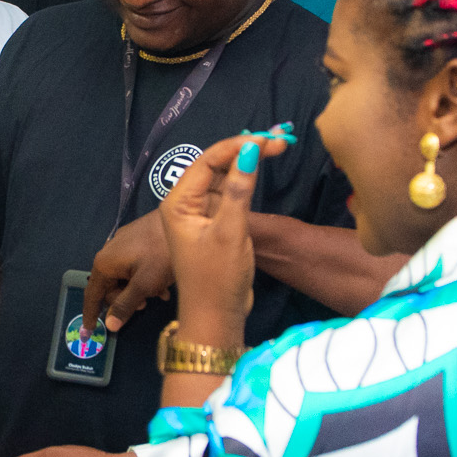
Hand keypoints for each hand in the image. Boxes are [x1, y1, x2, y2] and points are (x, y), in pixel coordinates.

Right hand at [83, 214, 173, 334]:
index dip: (91, 315)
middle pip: (110, 286)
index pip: (92, 294)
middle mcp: (109, 251)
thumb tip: (109, 325)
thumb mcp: (144, 285)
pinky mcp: (137, 238)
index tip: (89, 333)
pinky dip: (144, 277)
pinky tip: (162, 282)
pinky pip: (134, 265)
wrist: (184, 218)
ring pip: (125, 276)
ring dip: (139, 289)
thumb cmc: (161, 255)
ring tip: (160, 293)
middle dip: (126, 299)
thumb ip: (125, 305)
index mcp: (104, 263)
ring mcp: (122, 243)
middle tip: (146, 306)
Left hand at [160, 131, 289, 349]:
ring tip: (276, 148)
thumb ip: (239, 190)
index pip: (207, 161)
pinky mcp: (213, 223)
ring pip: (223, 176)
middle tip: (279, 142)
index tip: (268, 139)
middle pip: (215, 165)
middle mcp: (184, 204)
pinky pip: (228, 193)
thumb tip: (250, 149)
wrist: (217, 317)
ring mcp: (199, 213)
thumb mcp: (230, 232)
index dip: (237, 145)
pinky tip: (261, 169)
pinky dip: (245, 180)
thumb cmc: (218, 279)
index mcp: (178, 203)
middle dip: (245, 150)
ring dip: (247, 162)